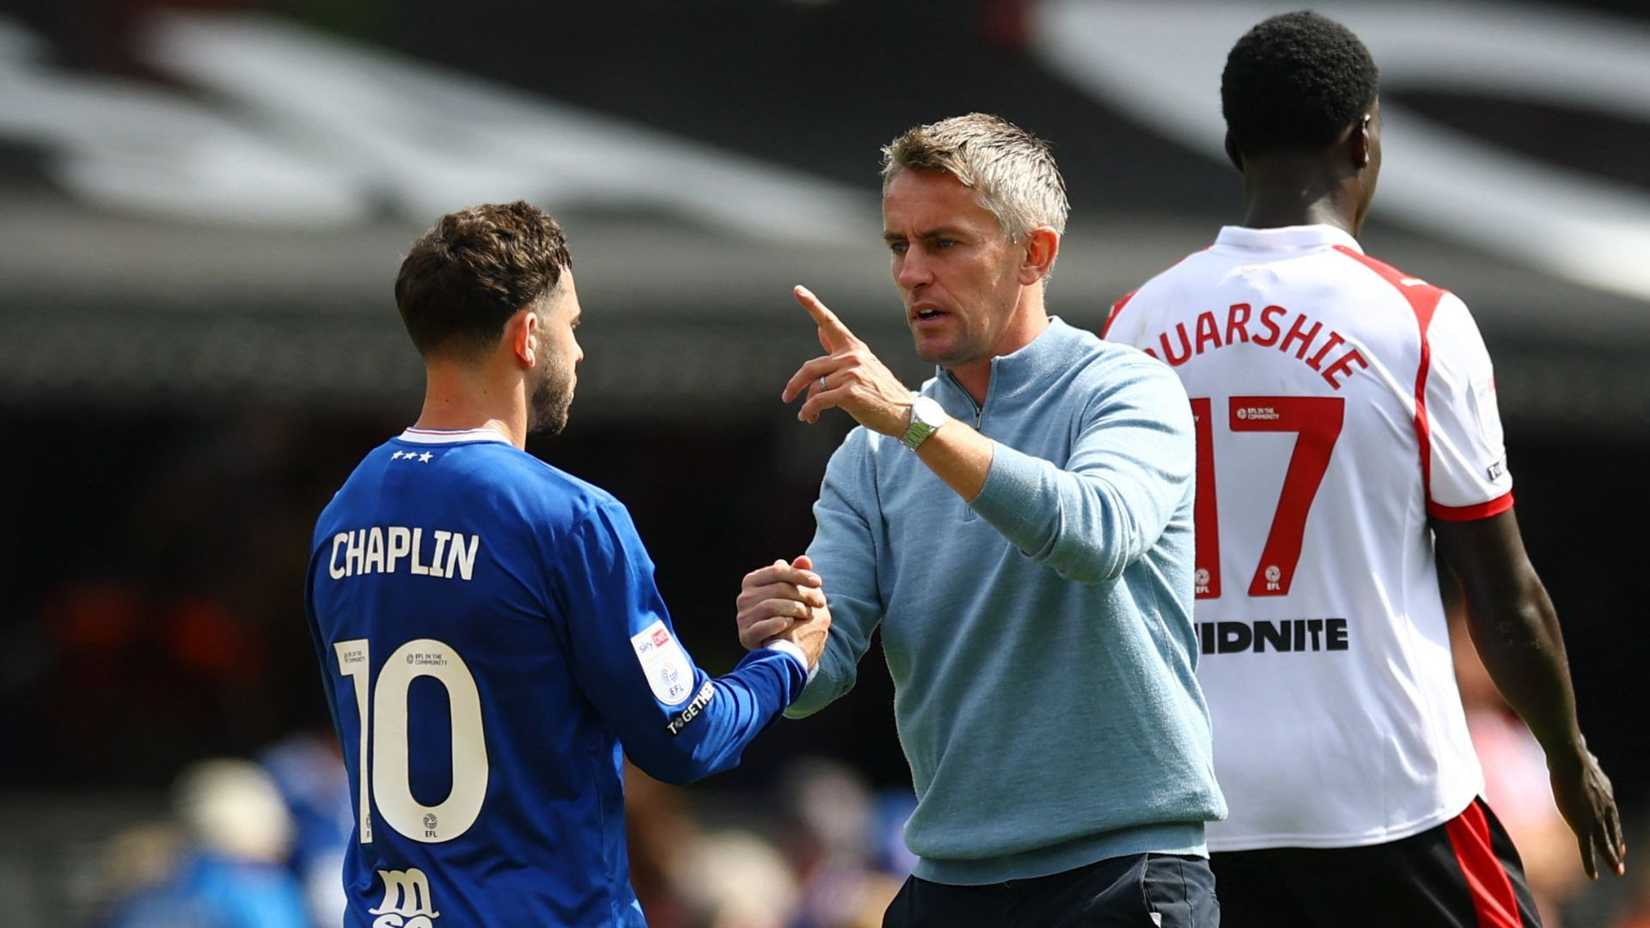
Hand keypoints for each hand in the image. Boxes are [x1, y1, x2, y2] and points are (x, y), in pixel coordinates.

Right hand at [737, 555, 829, 666]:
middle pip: (777, 589)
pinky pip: (762, 627)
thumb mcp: (792, 592)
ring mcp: (743, 617)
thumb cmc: (786, 612)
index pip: (776, 571)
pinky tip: (789, 624)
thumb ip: (797, 574)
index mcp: (752, 581)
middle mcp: (744, 597)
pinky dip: (777, 624)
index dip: (799, 575)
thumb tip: (805, 560)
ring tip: (807, 614)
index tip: (818, 582)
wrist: (780, 646)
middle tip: (820, 603)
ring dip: (794, 609)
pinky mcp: (745, 636)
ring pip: (771, 606)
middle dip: (803, 594)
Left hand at [781, 285, 911, 435]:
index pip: (829, 322)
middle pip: (810, 368)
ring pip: (814, 388)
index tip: (797, 290)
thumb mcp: (862, 365)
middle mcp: (852, 356)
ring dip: (807, 404)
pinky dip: (810, 411)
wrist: (904, 414)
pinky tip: (810, 417)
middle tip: (786, 397)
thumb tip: (819, 330)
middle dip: (795, 385)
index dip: (812, 305)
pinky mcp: (850, 393)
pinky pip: (818, 401)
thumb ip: (837, 349)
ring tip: (807, 415)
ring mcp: (852, 374)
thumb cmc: (880, 391)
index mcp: (854, 347)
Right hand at [1548, 743, 1626, 877]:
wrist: (1570, 759)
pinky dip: (1590, 864)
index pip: (1612, 815)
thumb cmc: (1572, 753)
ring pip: (1604, 843)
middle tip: (1621, 859)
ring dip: (1611, 858)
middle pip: (1612, 831)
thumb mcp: (1582, 754)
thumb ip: (1584, 753)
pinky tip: (1594, 876)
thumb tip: (1581, 739)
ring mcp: (1595, 818)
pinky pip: (1587, 849)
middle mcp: (1605, 808)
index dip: (1614, 828)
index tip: (1618, 838)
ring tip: (1617, 871)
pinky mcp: (1583, 825)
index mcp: (1605, 794)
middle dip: (1616, 845)